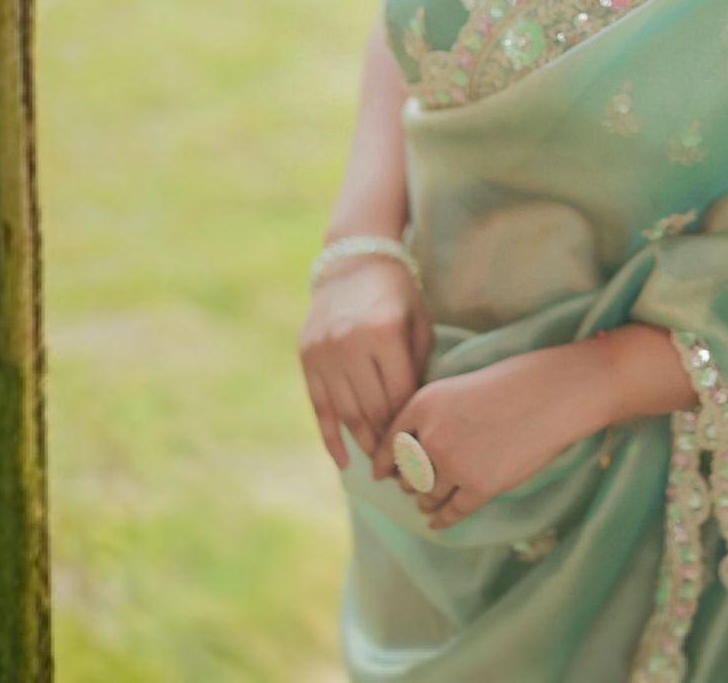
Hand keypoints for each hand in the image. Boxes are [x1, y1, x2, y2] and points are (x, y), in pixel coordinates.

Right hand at [297, 253, 432, 468]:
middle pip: (372, 408)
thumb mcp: (418, 322)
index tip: (420, 444)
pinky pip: (319, 407)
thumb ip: (418, 366)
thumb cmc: (396, 295)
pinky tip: (343, 461)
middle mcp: (350, 342)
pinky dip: (331, 438)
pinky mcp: (306, 357)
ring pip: (346, 413)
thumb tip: (415, 417)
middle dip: (388, 440)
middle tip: (402, 465)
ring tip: (379, 464)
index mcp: (385, 332)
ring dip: (363, 442)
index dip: (410, 423)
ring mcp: (324, 351)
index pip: (400, 394)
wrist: (352, 262)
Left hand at [372, 340, 613, 529]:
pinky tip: (437, 522)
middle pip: (407, 472)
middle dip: (408, 481)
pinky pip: (452, 511)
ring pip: (426, 495)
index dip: (383, 462)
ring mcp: (455, 464)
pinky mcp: (480, 487)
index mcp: (423, 404)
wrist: (551, 393)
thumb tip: (415, 449)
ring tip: (426, 504)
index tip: (382, 473)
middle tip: (410, 487)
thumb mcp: (458, 387)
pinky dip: (442, 519)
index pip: (389, 442)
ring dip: (424, 501)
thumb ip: (433, 416)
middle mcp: (431, 436)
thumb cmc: (511, 382)